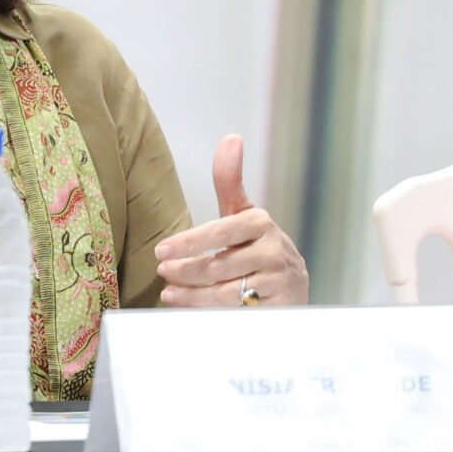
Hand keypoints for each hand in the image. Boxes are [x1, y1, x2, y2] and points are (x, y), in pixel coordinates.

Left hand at [152, 135, 307, 307]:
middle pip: (219, 266)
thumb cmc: (256, 245)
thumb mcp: (243, 213)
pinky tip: (190, 309)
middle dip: (185, 271)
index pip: (219, 232)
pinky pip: (237, 314)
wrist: (292, 285)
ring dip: (192, 296)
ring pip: (226, 294)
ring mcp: (280, 283)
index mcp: (261, 223)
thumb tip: (231, 137)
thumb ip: (229, 180)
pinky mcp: (281, 309)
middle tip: (163, 272)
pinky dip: (210, 313)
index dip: (188, 243)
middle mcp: (275, 251)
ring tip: (169, 293)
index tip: (160, 251)